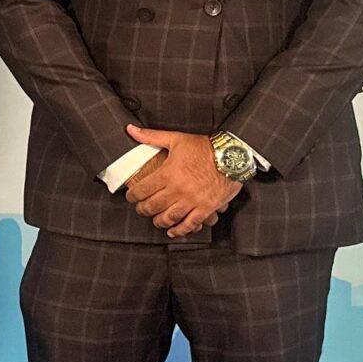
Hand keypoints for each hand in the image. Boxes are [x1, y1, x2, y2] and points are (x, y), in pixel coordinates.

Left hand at [124, 126, 239, 238]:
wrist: (232, 155)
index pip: (142, 190)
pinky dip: (180, 230)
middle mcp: (178, 190)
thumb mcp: (176, 139)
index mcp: (168, 174)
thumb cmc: (205, 147)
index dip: (132, 196)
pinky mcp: (205, 208)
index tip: (131, 197)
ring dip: (159, 221)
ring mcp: (192, 201)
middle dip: (143, 210)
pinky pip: (189, 224)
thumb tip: (130, 130)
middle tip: (141, 209)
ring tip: (156, 220)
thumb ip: (151, 136)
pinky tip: (173, 231)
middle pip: (152, 207)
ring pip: (169, 218)